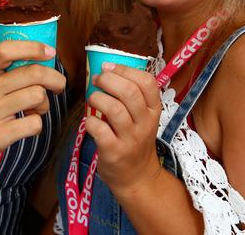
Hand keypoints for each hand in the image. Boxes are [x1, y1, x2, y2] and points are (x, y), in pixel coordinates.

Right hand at [0, 40, 65, 179]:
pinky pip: (34, 123)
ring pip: (37, 96)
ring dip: (44, 104)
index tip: (50, 51)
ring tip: (36, 109)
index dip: (33, 47)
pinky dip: (37, 124)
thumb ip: (5, 71)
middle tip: (58, 85)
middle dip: (55, 78)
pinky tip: (26, 125)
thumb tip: (42, 59)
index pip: (6, 49)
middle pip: (32, 73)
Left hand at [86, 62, 162, 193]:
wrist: (136, 176)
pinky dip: (90, 121)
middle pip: (129, 92)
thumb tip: (107, 69)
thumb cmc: (135, 139)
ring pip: (114, 109)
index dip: (125, 70)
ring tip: (92, 99)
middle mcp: (145, 123)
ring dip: (97, 98)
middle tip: (96, 79)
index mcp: (154, 109)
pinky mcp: (115, 151)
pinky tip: (90, 122)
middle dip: (108, 80)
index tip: (108, 67)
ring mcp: (131, 138)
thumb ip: (131, 96)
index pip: (147, 82)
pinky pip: (100, 129)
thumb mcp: (142, 117)